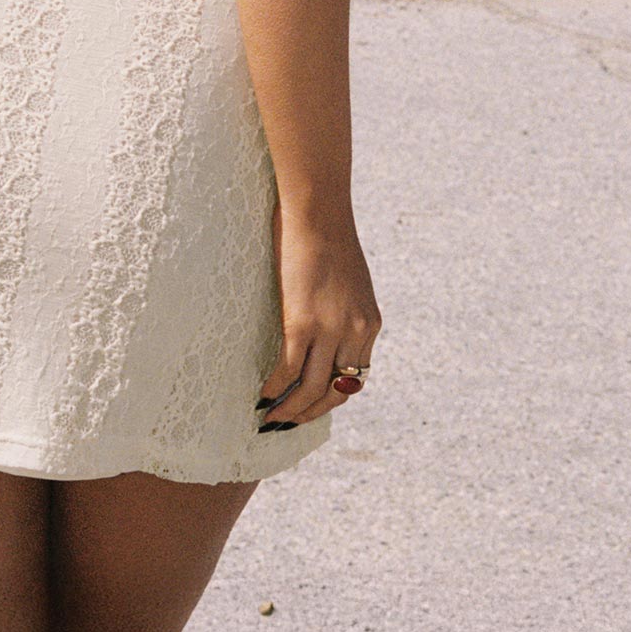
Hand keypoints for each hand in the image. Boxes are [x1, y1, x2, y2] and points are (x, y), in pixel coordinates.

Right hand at [257, 198, 380, 426]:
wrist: (319, 209)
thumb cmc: (326, 233)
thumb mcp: (348, 279)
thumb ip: (343, 306)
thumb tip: (321, 319)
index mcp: (371, 323)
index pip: (357, 377)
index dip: (332, 398)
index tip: (311, 406)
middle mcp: (357, 333)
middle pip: (337, 392)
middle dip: (310, 413)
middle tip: (286, 422)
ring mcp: (331, 330)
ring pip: (312, 390)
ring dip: (289, 410)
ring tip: (269, 418)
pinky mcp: (303, 322)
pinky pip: (288, 370)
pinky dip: (273, 389)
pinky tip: (260, 395)